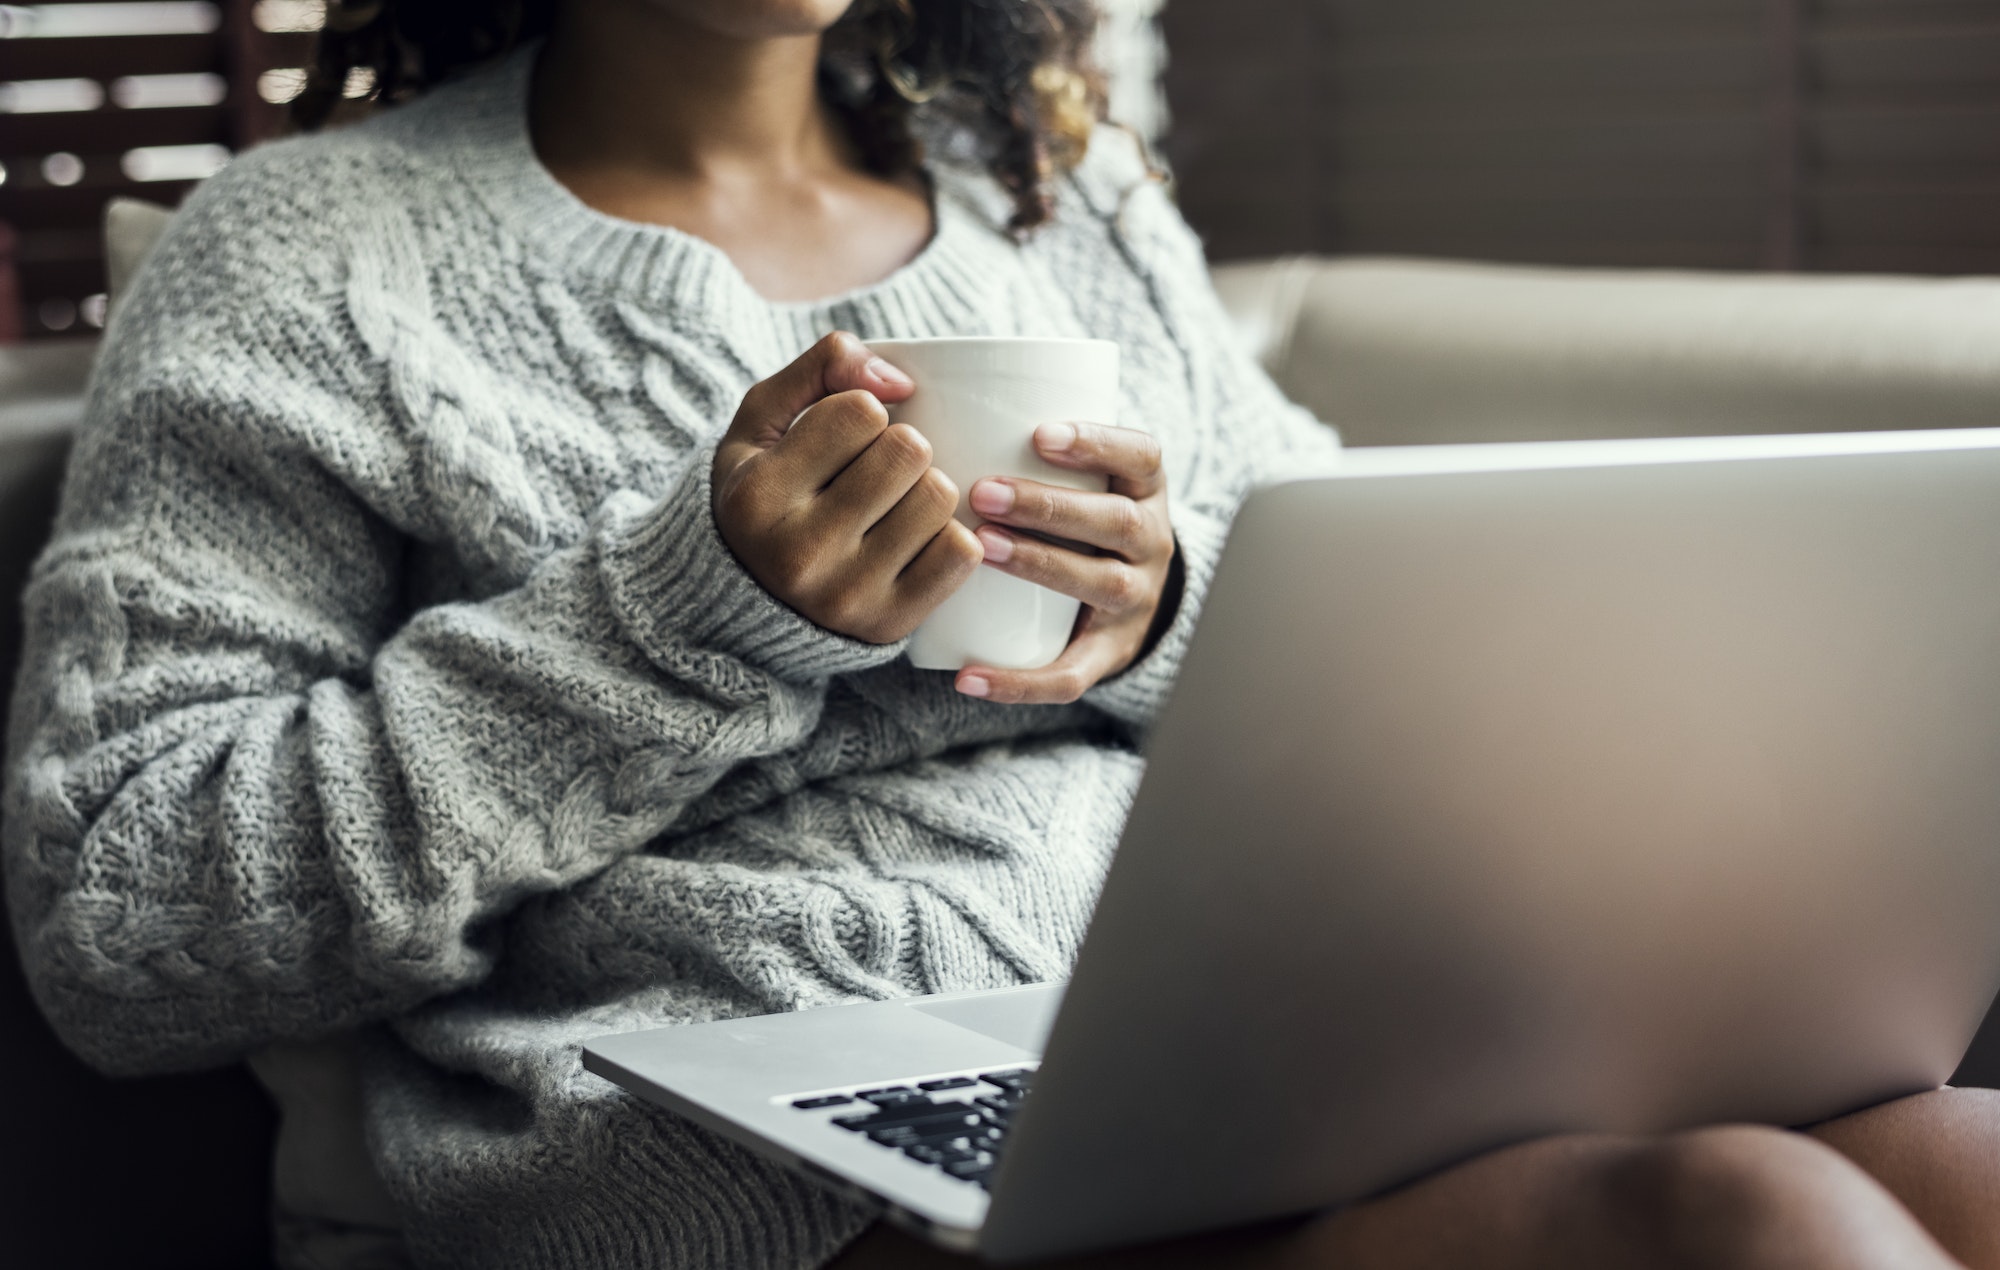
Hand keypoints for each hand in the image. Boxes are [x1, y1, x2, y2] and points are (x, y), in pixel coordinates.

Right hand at [712, 332, 983, 643]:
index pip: (860, 412)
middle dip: (901, 446)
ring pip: (939, 497)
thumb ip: (823, 367)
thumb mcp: (763, 421)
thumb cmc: (768, 493)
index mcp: (757, 496)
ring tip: (894, 504)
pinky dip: (950, 535)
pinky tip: (917, 538)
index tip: (844, 438)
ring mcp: (846, 595)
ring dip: (926, 489)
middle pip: (909, 451)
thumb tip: (901, 382)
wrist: (753, 602)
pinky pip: (962, 552)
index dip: (863, 412)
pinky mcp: (889, 622)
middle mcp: (798, 552)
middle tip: (877, 470)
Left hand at [955, 422, 1177, 703]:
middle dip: (1050, 506)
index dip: (1098, 442)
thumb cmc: (1076, 511)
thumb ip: (1022, 432)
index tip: (1040, 432)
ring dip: (1041, 565)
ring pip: (1101, 585)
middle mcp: (1151, 541)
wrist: (1130, 595)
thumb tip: (914, 382)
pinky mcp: (1109, 654)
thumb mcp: (1080, 470)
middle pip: (1117, 521)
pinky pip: (1072, 674)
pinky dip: (1020, 681)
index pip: (1141, 454)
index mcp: (1144, 487)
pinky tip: (968, 675)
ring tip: (981, 549)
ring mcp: (1135, 600)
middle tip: (982, 492)